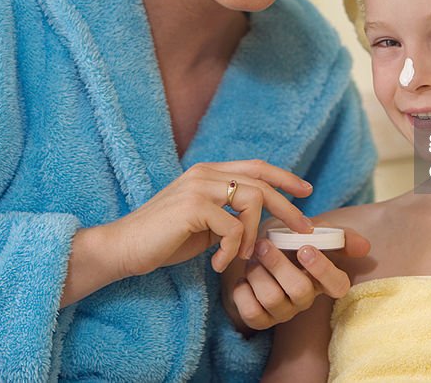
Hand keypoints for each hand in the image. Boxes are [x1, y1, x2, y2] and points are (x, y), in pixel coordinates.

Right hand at [108, 160, 314, 278]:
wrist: (124, 247)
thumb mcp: (204, 224)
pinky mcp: (193, 206)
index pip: (256, 166)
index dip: (284, 176)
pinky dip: (232, 250)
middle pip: (261, 182)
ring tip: (241, 256)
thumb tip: (261, 224)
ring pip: (252, 202)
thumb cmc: (163, 239)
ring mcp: (199, 187)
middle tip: (303, 228)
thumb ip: (228, 215)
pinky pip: (233, 227)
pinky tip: (219, 264)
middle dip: (287, 207)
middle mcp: (205, 173)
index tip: (306, 191)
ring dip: (254, 234)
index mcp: (208, 172)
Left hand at [223, 223, 369, 331]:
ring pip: (272, 298)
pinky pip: (252, 313)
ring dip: (257, 273)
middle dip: (279, 265)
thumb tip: (366, 247)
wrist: (253, 253)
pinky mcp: (261, 321)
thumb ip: (337, 236)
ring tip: (251, 258)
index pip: (337, 285)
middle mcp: (306, 299)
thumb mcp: (310, 232)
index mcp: (323, 279)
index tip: (305, 248)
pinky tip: (243, 278)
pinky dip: (243, 291)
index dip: (323, 269)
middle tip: (263, 244)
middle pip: (300, 290)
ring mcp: (284, 312)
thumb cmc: (286, 242)